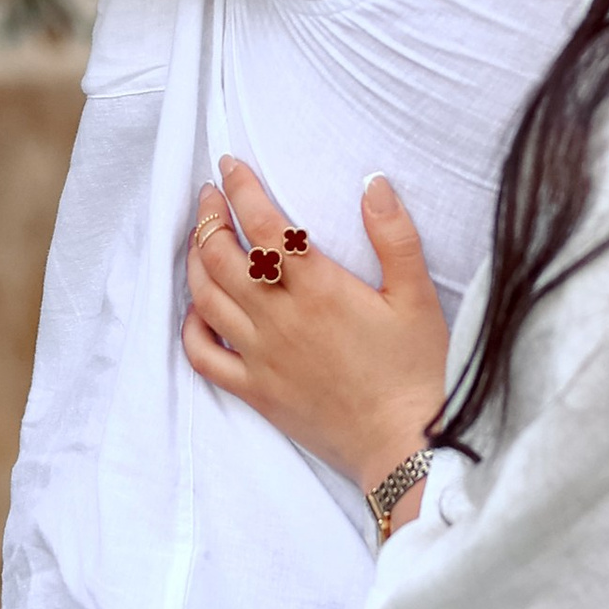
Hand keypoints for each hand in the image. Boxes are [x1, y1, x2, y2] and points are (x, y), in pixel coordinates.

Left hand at [181, 158, 451, 507]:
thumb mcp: (417, 295)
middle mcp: (280, 319)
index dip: (241, 189)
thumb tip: (373, 182)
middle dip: (208, 218)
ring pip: (207, 299)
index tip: (230, 165)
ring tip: (200, 238)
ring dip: (195, 261)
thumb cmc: (416, 369)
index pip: (264, 225)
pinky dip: (191, 327)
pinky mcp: (255, 391)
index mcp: (319, 289)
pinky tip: (198, 309)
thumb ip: (395, 235)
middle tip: (211, 195)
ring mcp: (262, 357)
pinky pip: (205, 357)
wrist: (403, 443)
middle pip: (222, 256)